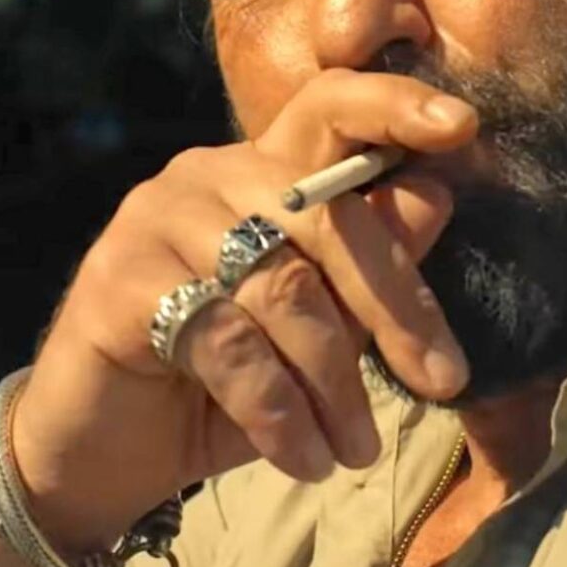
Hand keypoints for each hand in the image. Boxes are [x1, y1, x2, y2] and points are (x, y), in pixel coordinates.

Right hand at [7, 69, 476, 551]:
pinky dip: (277, 410)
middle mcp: (208, 173)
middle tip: (442, 382)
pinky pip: (227, 341)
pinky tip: (304, 460)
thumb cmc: (227, 387)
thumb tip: (436, 196)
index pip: (330, 107)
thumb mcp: (319, 333)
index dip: (395, 106)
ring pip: (282, 286)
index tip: (464, 128)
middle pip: (327, 215)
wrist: (103, 456)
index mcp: (264, 169)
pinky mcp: (119, 281)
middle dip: (396, 305)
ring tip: (357, 450)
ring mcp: (156, 219)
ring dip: (334, 381)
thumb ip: (370, 268)